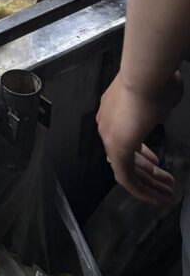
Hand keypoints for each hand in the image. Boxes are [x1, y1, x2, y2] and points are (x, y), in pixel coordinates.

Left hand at [96, 73, 180, 204]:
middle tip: (167, 183)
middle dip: (148, 172)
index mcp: (113, 111)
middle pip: (125, 156)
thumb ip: (157, 109)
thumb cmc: (155, 83)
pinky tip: (157, 198)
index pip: (125, 138)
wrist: (145, 76)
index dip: (142, 154)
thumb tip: (161, 111)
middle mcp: (107, 124)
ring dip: (149, 185)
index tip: (157, 162)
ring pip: (127, 169)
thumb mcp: (157, 98)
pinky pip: (126, 177)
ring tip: (168, 194)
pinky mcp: (116, 148)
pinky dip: (141, 190)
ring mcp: (109, 136)